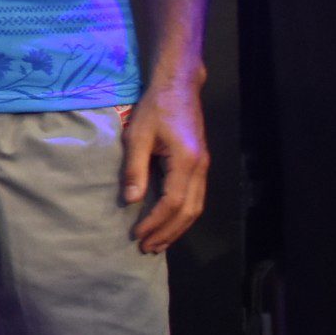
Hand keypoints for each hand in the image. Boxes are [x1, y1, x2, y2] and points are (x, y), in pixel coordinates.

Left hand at [120, 78, 207, 253]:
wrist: (178, 86)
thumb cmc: (155, 108)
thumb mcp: (136, 136)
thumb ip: (134, 170)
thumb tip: (131, 201)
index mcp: (186, 161)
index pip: (172, 202)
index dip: (155, 222)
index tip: (137, 235)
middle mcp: (201, 167)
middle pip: (189, 211)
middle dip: (168, 232)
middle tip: (147, 248)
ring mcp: (204, 166)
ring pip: (196, 207)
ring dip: (178, 228)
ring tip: (158, 243)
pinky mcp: (201, 164)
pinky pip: (196, 197)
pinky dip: (183, 215)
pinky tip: (169, 223)